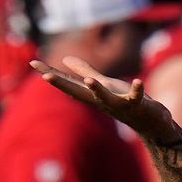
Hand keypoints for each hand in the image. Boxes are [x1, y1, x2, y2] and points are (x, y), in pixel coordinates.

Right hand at [31, 56, 171, 135]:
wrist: (149, 122)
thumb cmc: (124, 101)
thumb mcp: (103, 84)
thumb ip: (85, 71)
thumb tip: (65, 59)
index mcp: (92, 94)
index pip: (68, 83)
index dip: (51, 73)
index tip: (33, 63)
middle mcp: (101, 101)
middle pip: (78, 92)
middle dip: (62, 84)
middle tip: (45, 75)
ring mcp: (118, 104)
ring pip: (105, 98)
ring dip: (97, 89)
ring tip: (89, 80)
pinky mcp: (137, 104)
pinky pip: (136, 96)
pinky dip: (137, 89)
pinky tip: (138, 81)